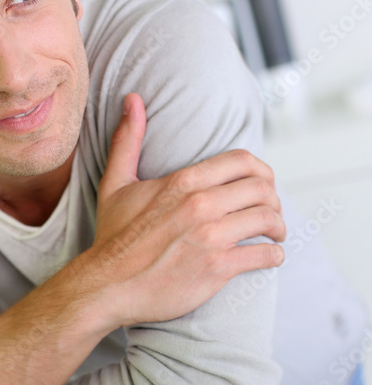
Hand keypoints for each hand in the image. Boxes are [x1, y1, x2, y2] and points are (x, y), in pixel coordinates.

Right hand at [85, 92, 285, 326]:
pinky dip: (273, 256)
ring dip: (278, 227)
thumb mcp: (116, 183)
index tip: (263, 183)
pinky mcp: (217, 268)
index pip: (242, 161)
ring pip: (267, 219)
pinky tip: (270, 257)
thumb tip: (132, 99)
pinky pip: (263, 255)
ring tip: (276, 234)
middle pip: (260, 189)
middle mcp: (200, 205)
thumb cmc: (113, 237)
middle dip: (273, 199)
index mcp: (183, 182)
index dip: (261, 171)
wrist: (106, 285)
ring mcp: (211, 237)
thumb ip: (128, 140)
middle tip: (271, 211)